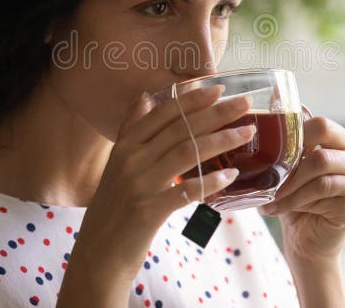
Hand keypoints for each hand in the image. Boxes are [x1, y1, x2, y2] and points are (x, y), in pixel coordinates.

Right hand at [65, 85, 255, 294]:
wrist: (97, 255)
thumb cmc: (113, 209)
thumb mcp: (115, 164)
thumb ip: (130, 130)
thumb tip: (145, 97)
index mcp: (125, 146)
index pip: (163, 113)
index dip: (192, 99)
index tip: (219, 88)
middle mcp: (130, 160)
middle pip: (180, 128)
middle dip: (216, 113)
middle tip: (245, 103)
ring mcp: (139, 185)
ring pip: (186, 152)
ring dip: (220, 140)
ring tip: (247, 133)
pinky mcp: (148, 211)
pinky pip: (185, 191)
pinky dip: (209, 181)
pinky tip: (230, 175)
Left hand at [259, 116, 344, 264]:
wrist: (308, 242)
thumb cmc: (298, 200)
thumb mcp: (292, 167)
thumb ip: (289, 138)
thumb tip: (273, 97)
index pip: (323, 125)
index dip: (294, 136)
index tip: (270, 151)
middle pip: (321, 153)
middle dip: (289, 169)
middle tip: (265, 181)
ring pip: (320, 175)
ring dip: (288, 189)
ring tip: (268, 198)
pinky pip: (324, 195)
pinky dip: (296, 201)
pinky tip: (279, 208)